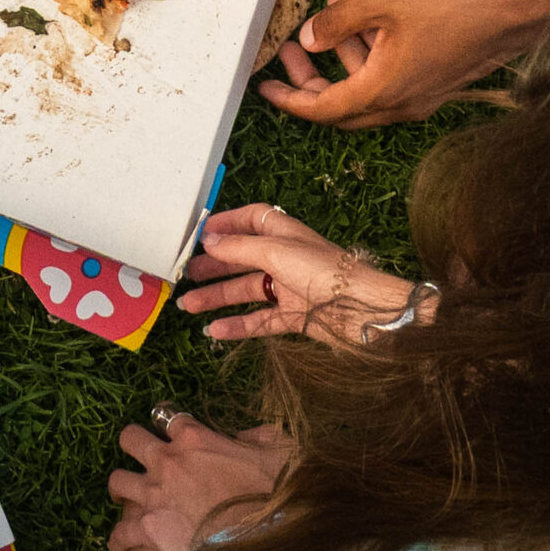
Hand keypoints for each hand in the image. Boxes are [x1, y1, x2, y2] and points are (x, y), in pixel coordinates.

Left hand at [107, 416, 288, 550]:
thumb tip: (246, 436)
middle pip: (130, 439)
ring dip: (120, 488)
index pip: (169, 416)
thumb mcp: (279, 452)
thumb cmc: (275, 496)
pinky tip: (117, 545)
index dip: (168, 422)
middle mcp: (167, 461)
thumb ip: (260, 436)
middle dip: (133, 444)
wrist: (261, 543)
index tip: (169, 430)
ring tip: (123, 496)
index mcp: (195, 438)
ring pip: (117, 480)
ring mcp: (154, 494)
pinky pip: (120, 532)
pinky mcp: (148, 528)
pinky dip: (117, 539)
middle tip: (141, 457)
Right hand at [180, 201, 411, 346]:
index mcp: (283, 233)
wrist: (363, 310)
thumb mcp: (276, 251)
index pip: (251, 219)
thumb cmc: (325, 271)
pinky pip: (259, 320)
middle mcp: (285, 258)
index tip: (199, 234)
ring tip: (187, 306)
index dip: (226, 223)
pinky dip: (237, 325)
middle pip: (242, 258)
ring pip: (246, 291)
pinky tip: (215, 331)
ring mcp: (289, 288)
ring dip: (217, 297)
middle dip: (213, 265)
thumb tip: (208, 241)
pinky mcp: (294, 316)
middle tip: (186, 274)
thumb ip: (239, 247)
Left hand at [256, 0, 548, 128]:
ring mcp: (422, 95)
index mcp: (382, 90)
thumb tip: (309, 39)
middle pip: (341, 106)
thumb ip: (337, 22)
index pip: (322, 109)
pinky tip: (362, 16)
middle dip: (309, 81)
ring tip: (324, 17)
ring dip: (340, 59)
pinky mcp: (437, 81)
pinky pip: (390, 77)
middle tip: (286, 52)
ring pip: (366, 89)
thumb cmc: (453, 2)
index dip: (289, 99)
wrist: (517, 9)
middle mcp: (401, 103)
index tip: (265, 86)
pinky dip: (369, 53)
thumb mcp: (380, 1)